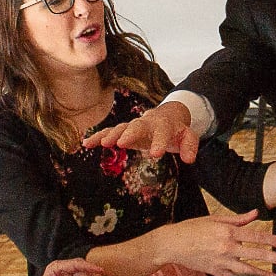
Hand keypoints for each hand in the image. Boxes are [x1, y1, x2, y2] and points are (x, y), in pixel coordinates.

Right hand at [83, 99, 199, 163]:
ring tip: (102, 143)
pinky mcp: (123, 132)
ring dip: (111, 134)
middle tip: (121, 142)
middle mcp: (146, 123)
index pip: (162, 133)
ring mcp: (132, 126)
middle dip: (129, 133)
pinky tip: (86, 143)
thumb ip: (189, 146)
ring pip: (120, 128)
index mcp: (163, 125)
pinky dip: (98, 136)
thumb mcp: (187, 136)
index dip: (159, 142)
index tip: (155, 155)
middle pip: (137, 126)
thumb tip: (189, 159)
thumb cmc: (175, 129)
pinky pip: (109, 132)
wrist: (165, 116)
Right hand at [160, 210, 275, 275]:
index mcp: (228, 232)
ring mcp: (221, 261)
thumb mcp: (215, 220)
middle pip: (256, 254)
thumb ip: (238, 219)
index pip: (256, 236)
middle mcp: (227, 247)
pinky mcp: (215, 272)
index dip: (273, 239)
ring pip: (247, 270)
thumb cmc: (193, 228)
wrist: (172, 244)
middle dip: (274, 258)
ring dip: (264, 275)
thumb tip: (256, 213)